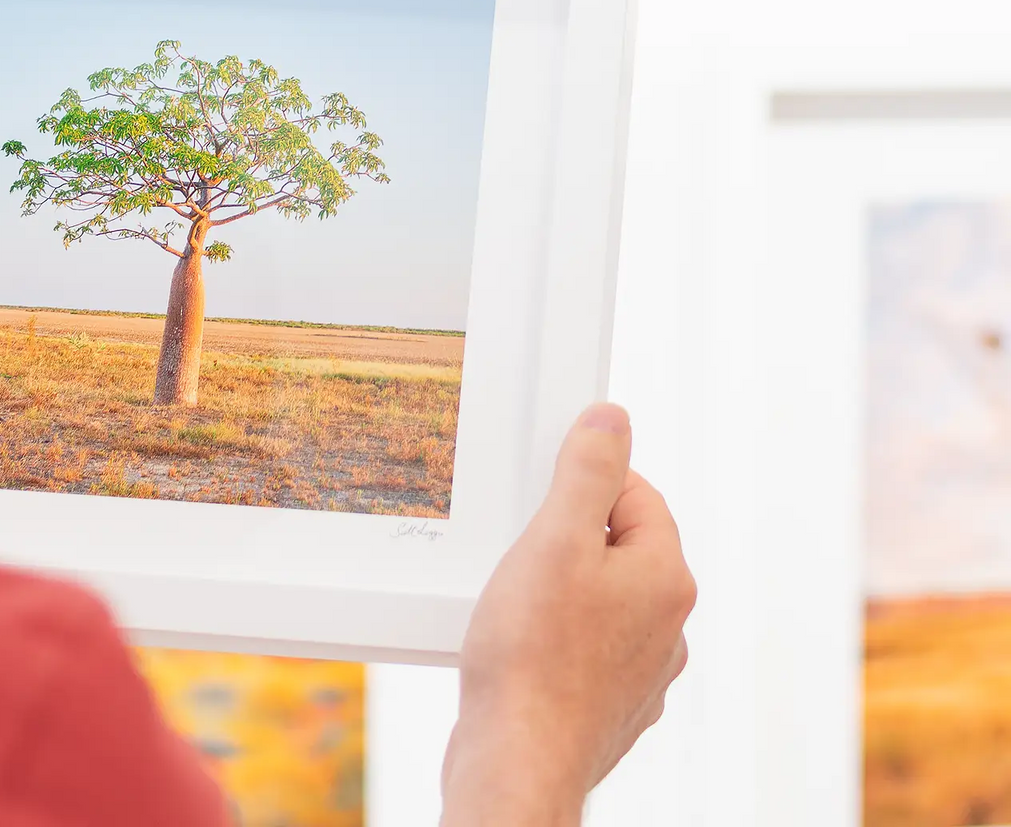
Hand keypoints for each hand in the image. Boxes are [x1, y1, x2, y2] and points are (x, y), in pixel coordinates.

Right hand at [441, 404, 694, 826]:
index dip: (583, 487)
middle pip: (618, 548)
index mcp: (665, 577)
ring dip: (559, 594)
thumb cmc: (531, 655)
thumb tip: (613, 420)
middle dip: (567, 542)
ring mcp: (643, 673)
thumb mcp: (553, 539)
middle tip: (521, 556)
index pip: (635, 495)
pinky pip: (584, 651)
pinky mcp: (611, 708)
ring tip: (515, 608)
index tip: (540, 503)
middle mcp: (668, 626)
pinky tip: (519, 653)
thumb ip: (586, 473)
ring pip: (600, 602)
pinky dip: (554, 643)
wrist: (518, 762)